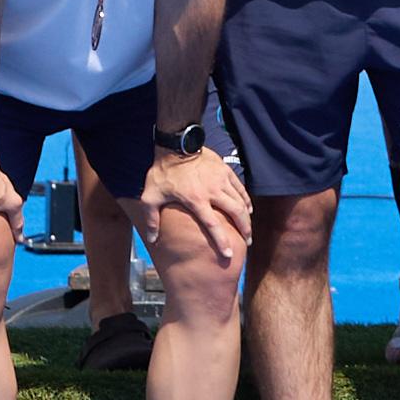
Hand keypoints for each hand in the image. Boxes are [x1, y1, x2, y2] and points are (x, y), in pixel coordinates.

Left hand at [139, 143, 251, 269]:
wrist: (175, 144)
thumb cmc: (163, 172)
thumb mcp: (151, 195)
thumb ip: (152, 218)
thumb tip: (152, 239)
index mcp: (196, 200)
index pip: (213, 225)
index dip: (222, 242)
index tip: (228, 255)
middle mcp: (213, 191)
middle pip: (236, 214)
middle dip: (244, 230)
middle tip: (247, 242)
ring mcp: (221, 179)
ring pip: (240, 201)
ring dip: (246, 217)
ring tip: (248, 229)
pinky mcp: (225, 170)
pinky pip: (240, 188)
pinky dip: (246, 199)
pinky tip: (248, 208)